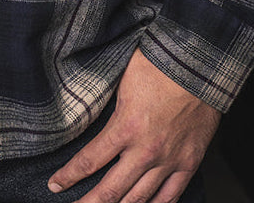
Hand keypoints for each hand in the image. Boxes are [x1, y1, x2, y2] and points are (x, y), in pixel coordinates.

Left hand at [47, 50, 219, 202]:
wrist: (199, 66)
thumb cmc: (158, 65)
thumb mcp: (122, 79)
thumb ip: (107, 103)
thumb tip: (86, 109)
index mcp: (126, 127)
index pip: (89, 161)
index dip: (69, 176)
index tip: (54, 184)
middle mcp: (146, 151)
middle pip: (111, 190)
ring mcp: (169, 160)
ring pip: (138, 199)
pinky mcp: (189, 163)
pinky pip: (170, 197)